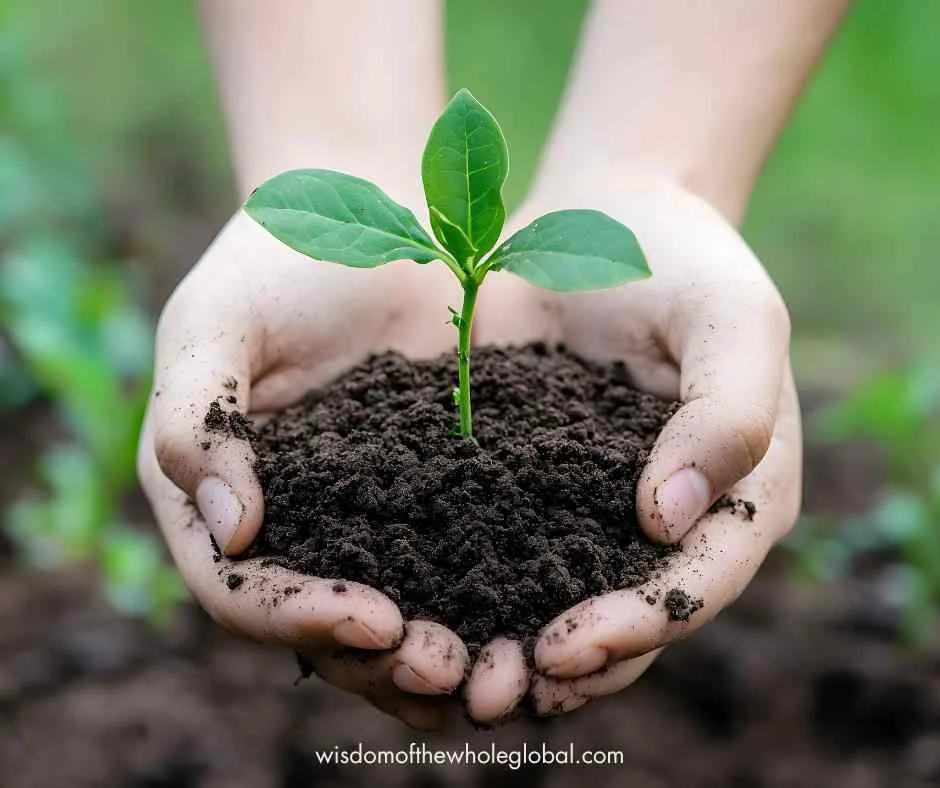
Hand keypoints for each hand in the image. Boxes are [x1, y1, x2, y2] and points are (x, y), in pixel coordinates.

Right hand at [138, 211, 471, 729]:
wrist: (368, 215)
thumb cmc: (273, 259)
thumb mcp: (216, 325)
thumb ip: (200, 423)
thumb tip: (233, 532)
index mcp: (216, 496)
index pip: (241, 588)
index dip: (299, 618)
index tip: (375, 621)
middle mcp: (288, 524)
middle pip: (320, 627)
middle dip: (384, 660)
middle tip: (455, 669)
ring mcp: (362, 515)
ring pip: (393, 613)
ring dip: (442, 651)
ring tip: (501, 668)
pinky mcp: (433, 494)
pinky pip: (456, 560)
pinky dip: (488, 598)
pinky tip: (540, 612)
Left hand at [474, 174, 800, 715]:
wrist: (609, 216)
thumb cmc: (687, 262)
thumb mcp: (733, 319)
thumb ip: (725, 417)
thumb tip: (668, 522)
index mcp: (735, 497)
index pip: (697, 586)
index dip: (638, 627)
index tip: (566, 649)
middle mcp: (665, 522)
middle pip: (625, 618)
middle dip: (562, 665)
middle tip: (489, 691)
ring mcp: (591, 507)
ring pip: (557, 598)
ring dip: (504, 644)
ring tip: (443, 675)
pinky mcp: (525, 482)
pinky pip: (498, 543)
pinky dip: (463, 582)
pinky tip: (412, 604)